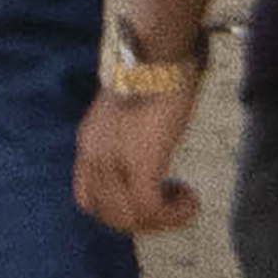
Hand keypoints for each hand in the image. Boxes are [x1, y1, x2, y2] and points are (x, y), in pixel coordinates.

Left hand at [73, 87, 205, 234]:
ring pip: (128, 218)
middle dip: (141, 222)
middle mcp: (93, 154)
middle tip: (170, 208)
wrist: (158, 56)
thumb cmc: (153, 78)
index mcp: (88, 143)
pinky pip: (149, 208)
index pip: (87, 198)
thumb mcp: (129, 114)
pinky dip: (173, 214)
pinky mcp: (140, 161)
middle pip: (106, 215)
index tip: (148, 201)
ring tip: (183, 201)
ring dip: (161, 220)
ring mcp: (113, 159)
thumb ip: (127, 138)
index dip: (117, 211)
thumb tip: (149, 157)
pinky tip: (190, 199)